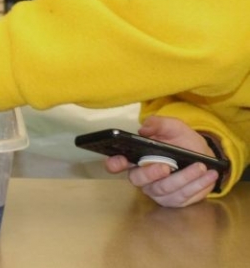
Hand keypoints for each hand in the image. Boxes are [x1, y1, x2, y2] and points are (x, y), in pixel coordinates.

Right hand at [104, 116, 219, 207]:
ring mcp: (158, 191)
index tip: (122, 160)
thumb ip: (159, 123)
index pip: (117, 164)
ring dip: (184, 178)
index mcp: (136, 158)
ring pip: (165, 189)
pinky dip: (198, 186)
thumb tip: (145, 128)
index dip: (115, 163)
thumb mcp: (174, 127)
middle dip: (152, 174)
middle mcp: (143, 177)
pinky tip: (209, 175)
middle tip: (167, 166)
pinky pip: (183, 197)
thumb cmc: (183, 142)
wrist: (204, 156)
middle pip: (139, 180)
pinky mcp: (175, 201)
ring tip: (201, 167)